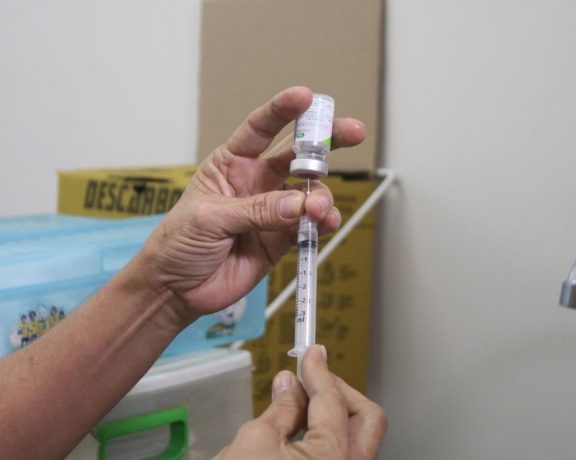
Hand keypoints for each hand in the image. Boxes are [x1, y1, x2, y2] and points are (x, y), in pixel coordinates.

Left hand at [140, 87, 365, 319]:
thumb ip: (256, 210)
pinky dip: (323, 223)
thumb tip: (299, 203)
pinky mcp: (281, 238)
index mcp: (231, 164)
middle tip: (352, 133)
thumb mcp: (210, 218)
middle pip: (297, 154)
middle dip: (326, 142)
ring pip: (309, 192)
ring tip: (318, 210)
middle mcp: (256, 182)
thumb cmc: (179, 243)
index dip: (283, 111)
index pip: (259, 129)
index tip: (306, 98)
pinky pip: (309, 225)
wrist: (177, 288)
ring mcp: (272, 210)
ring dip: (321, 196)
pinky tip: (326, 224)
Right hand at [215, 345, 387, 459]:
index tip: (311, 352)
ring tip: (303, 398)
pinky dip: (327, 432)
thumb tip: (290, 381)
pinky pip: (343, 453)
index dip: (319, 370)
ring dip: (334, 411)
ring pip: (358, 437)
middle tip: (312, 377)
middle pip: (366, 419)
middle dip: (340, 391)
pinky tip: (302, 424)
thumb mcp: (254, 441)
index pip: (332, 401)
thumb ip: (282, 407)